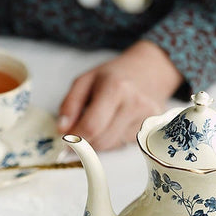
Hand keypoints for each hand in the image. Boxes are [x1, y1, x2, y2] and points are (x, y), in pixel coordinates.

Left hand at [58, 40, 182, 149]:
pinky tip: (117, 123)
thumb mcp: (85, 80)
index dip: (75, 139)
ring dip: (100, 140)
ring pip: (112, 146)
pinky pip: (124, 145)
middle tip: (80, 131)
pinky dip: (114, 139)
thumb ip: (70, 104)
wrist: (150, 70)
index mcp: (116, 88)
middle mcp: (134, 104)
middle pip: (101, 140)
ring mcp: (147, 118)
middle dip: (86, 141)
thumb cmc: (114, 75)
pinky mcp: (153, 128)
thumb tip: (63, 130)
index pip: (91, 126)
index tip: (65, 141)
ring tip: (103, 121)